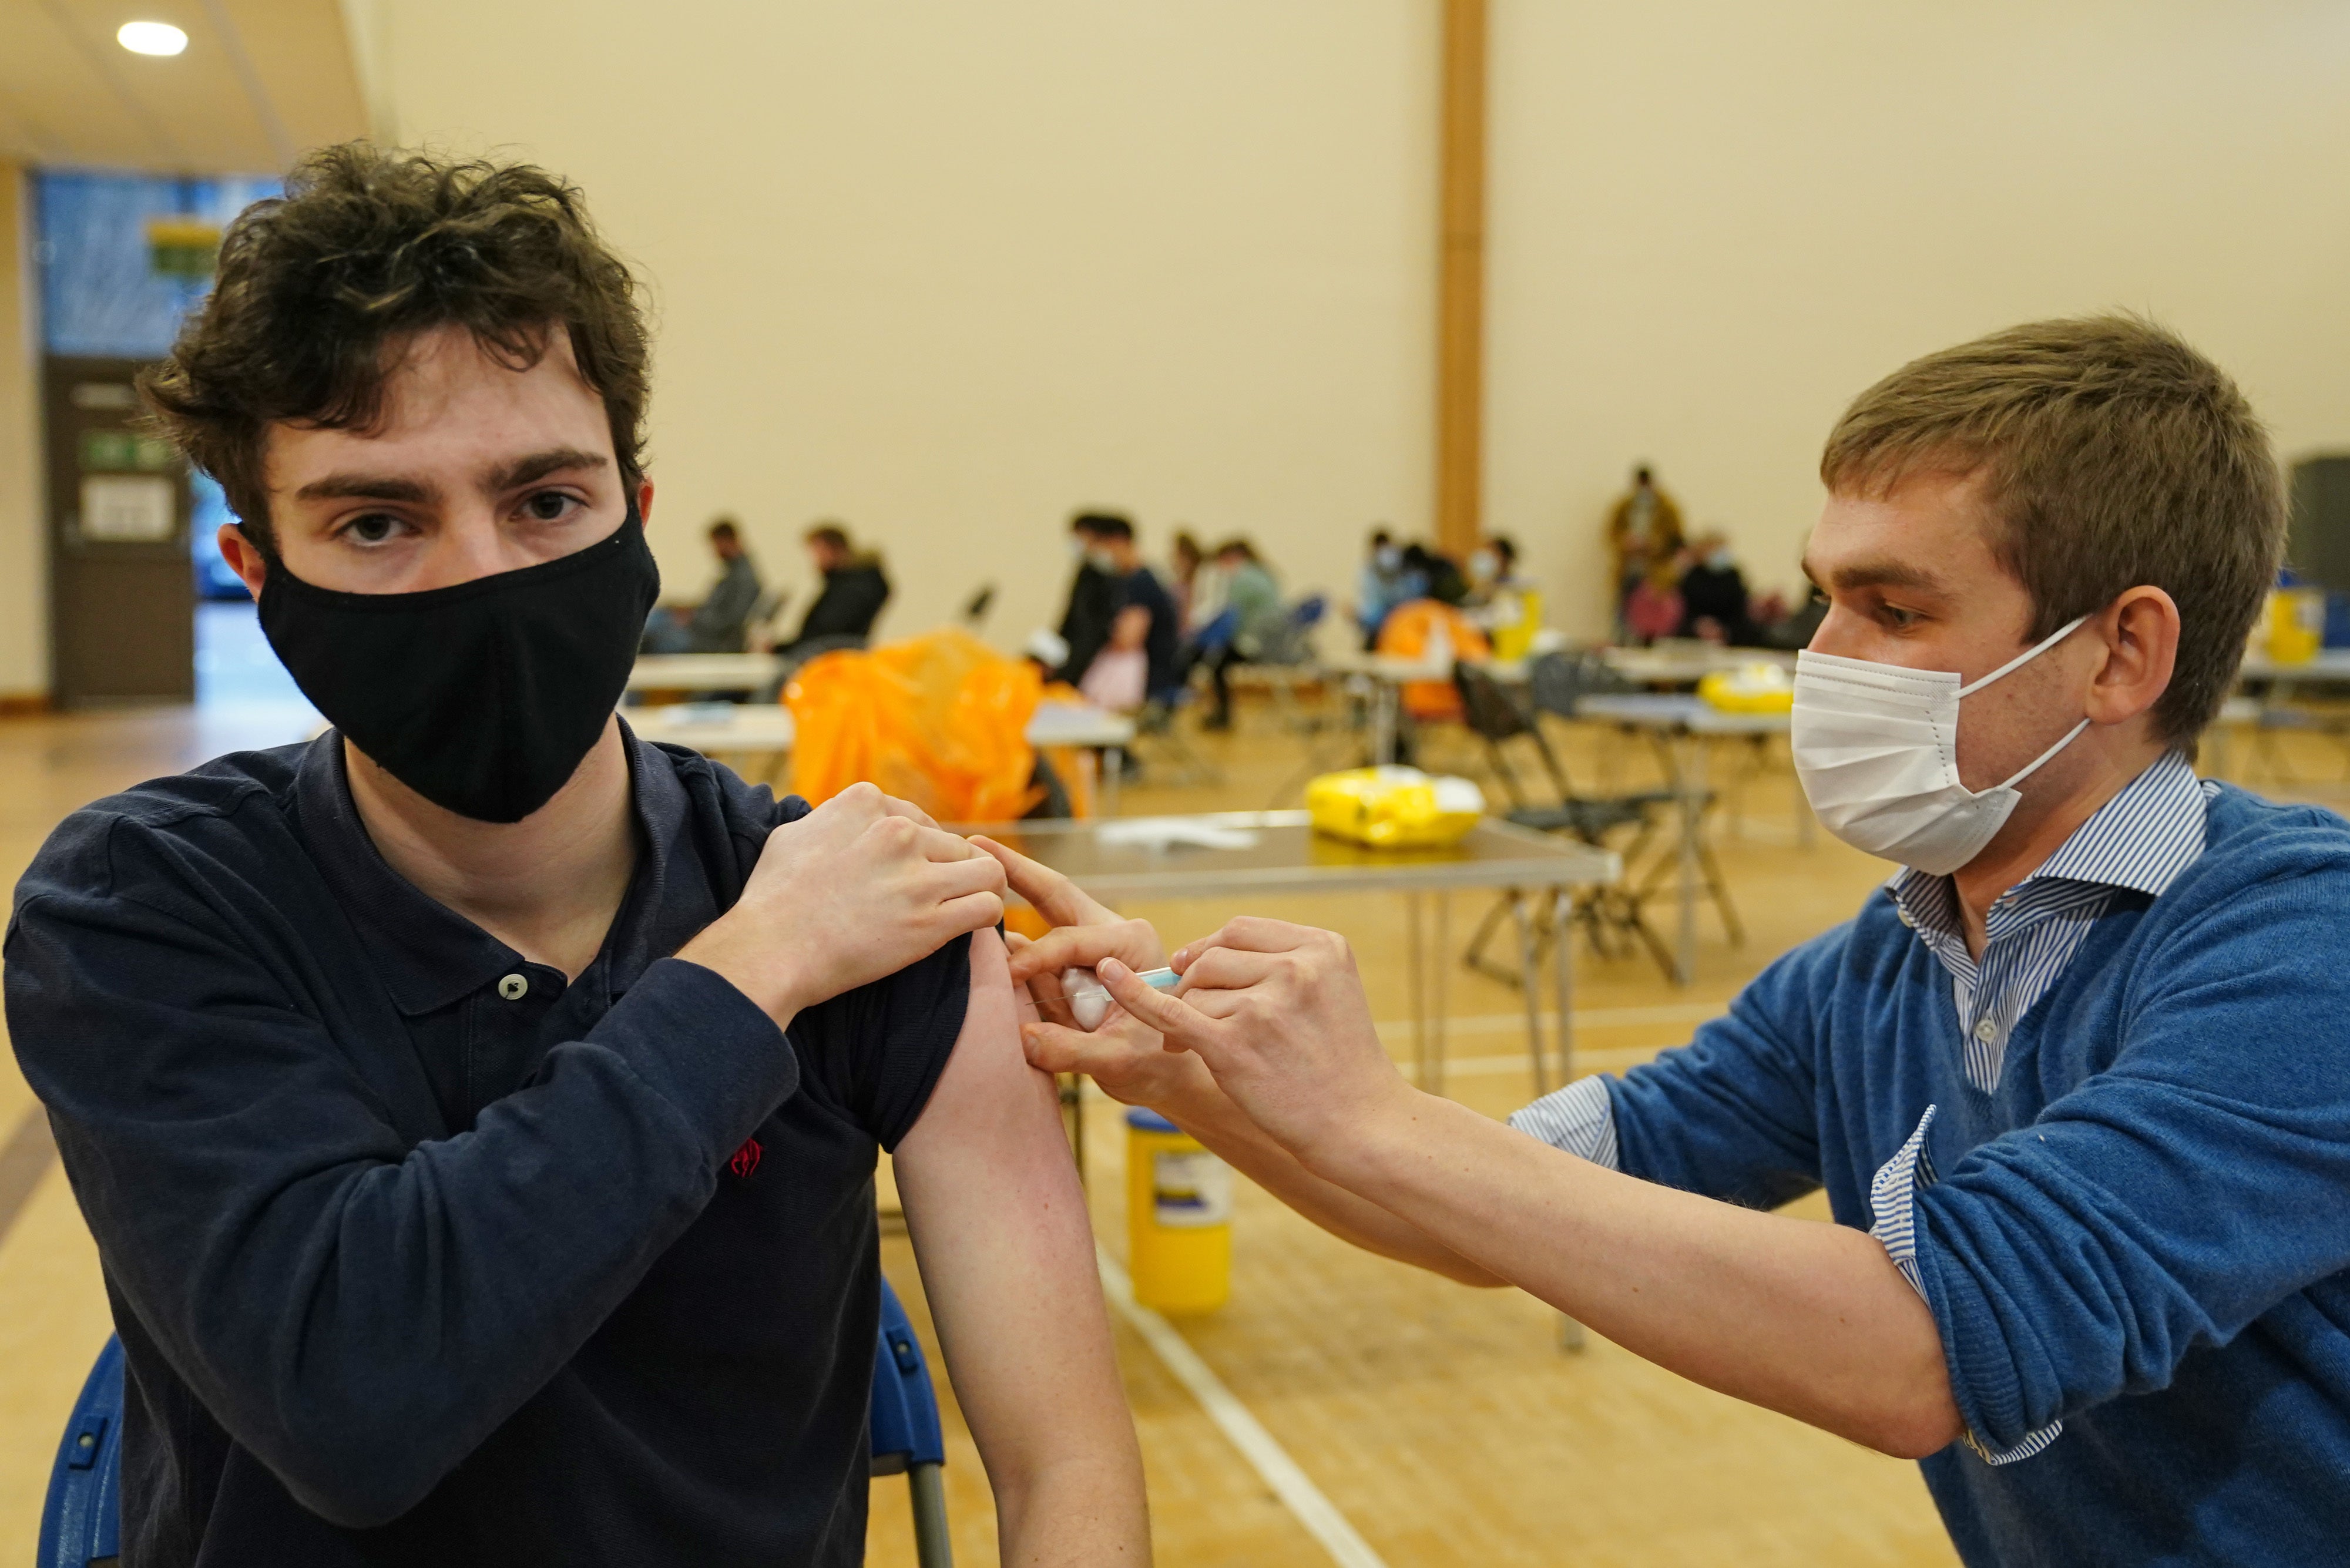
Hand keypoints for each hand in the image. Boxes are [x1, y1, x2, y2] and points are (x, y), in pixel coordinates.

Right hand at [680, 782, 1005, 1024]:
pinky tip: (972, 925)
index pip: (918, 818)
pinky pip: (988, 906)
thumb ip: (830, 819)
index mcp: (866, 804)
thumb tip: (840, 819)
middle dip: (948, 870)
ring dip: (981, 888)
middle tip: (934, 898)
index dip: (918, 848)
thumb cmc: (772, 898)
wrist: (770, 950)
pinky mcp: (931, 920)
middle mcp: (897, 831)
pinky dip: (987, 915)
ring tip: (968, 906)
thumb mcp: (793, 834)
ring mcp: (917, 876)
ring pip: (987, 870)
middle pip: (953, 844)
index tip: (906, 873)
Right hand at [969, 834, 1194, 1107]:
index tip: (1006, 976)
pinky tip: (974, 934)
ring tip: (962, 879)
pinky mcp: (1071, 967)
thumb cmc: (1157, 1062)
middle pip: (1055, 894)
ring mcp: (1088, 947)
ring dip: (1003, 906)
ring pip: (1038, 920)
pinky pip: (1033, 954)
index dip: (1035, 958)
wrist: (1169, 1075)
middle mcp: (1109, 934)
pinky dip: (1006, 949)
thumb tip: (1023, 1038)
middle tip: (976, 842)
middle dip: (1015, 870)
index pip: (1071, 940)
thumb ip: (1073, 1049)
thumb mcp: (1120, 1059)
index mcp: (1132, 943)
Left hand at [1092, 919, 1412, 1168]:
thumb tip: (1198, 955)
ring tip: (1207, 1050)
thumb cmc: (1341, 1065)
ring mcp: (1264, 1005)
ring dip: (1189, 1017)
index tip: (1199, 973)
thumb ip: (1280, 963)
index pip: (1241, 931)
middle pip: (1212, 957)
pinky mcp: (1234, 1044)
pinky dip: (1134, 994)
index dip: (1211, 951)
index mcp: (1322, 947)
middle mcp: (1296, 968)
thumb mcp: (1330, 991)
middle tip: (1200, 1021)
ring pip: (1194, 989)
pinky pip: (1170, 1012)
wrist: (1360, 1124)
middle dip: (1196, 985)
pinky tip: (1109, 978)